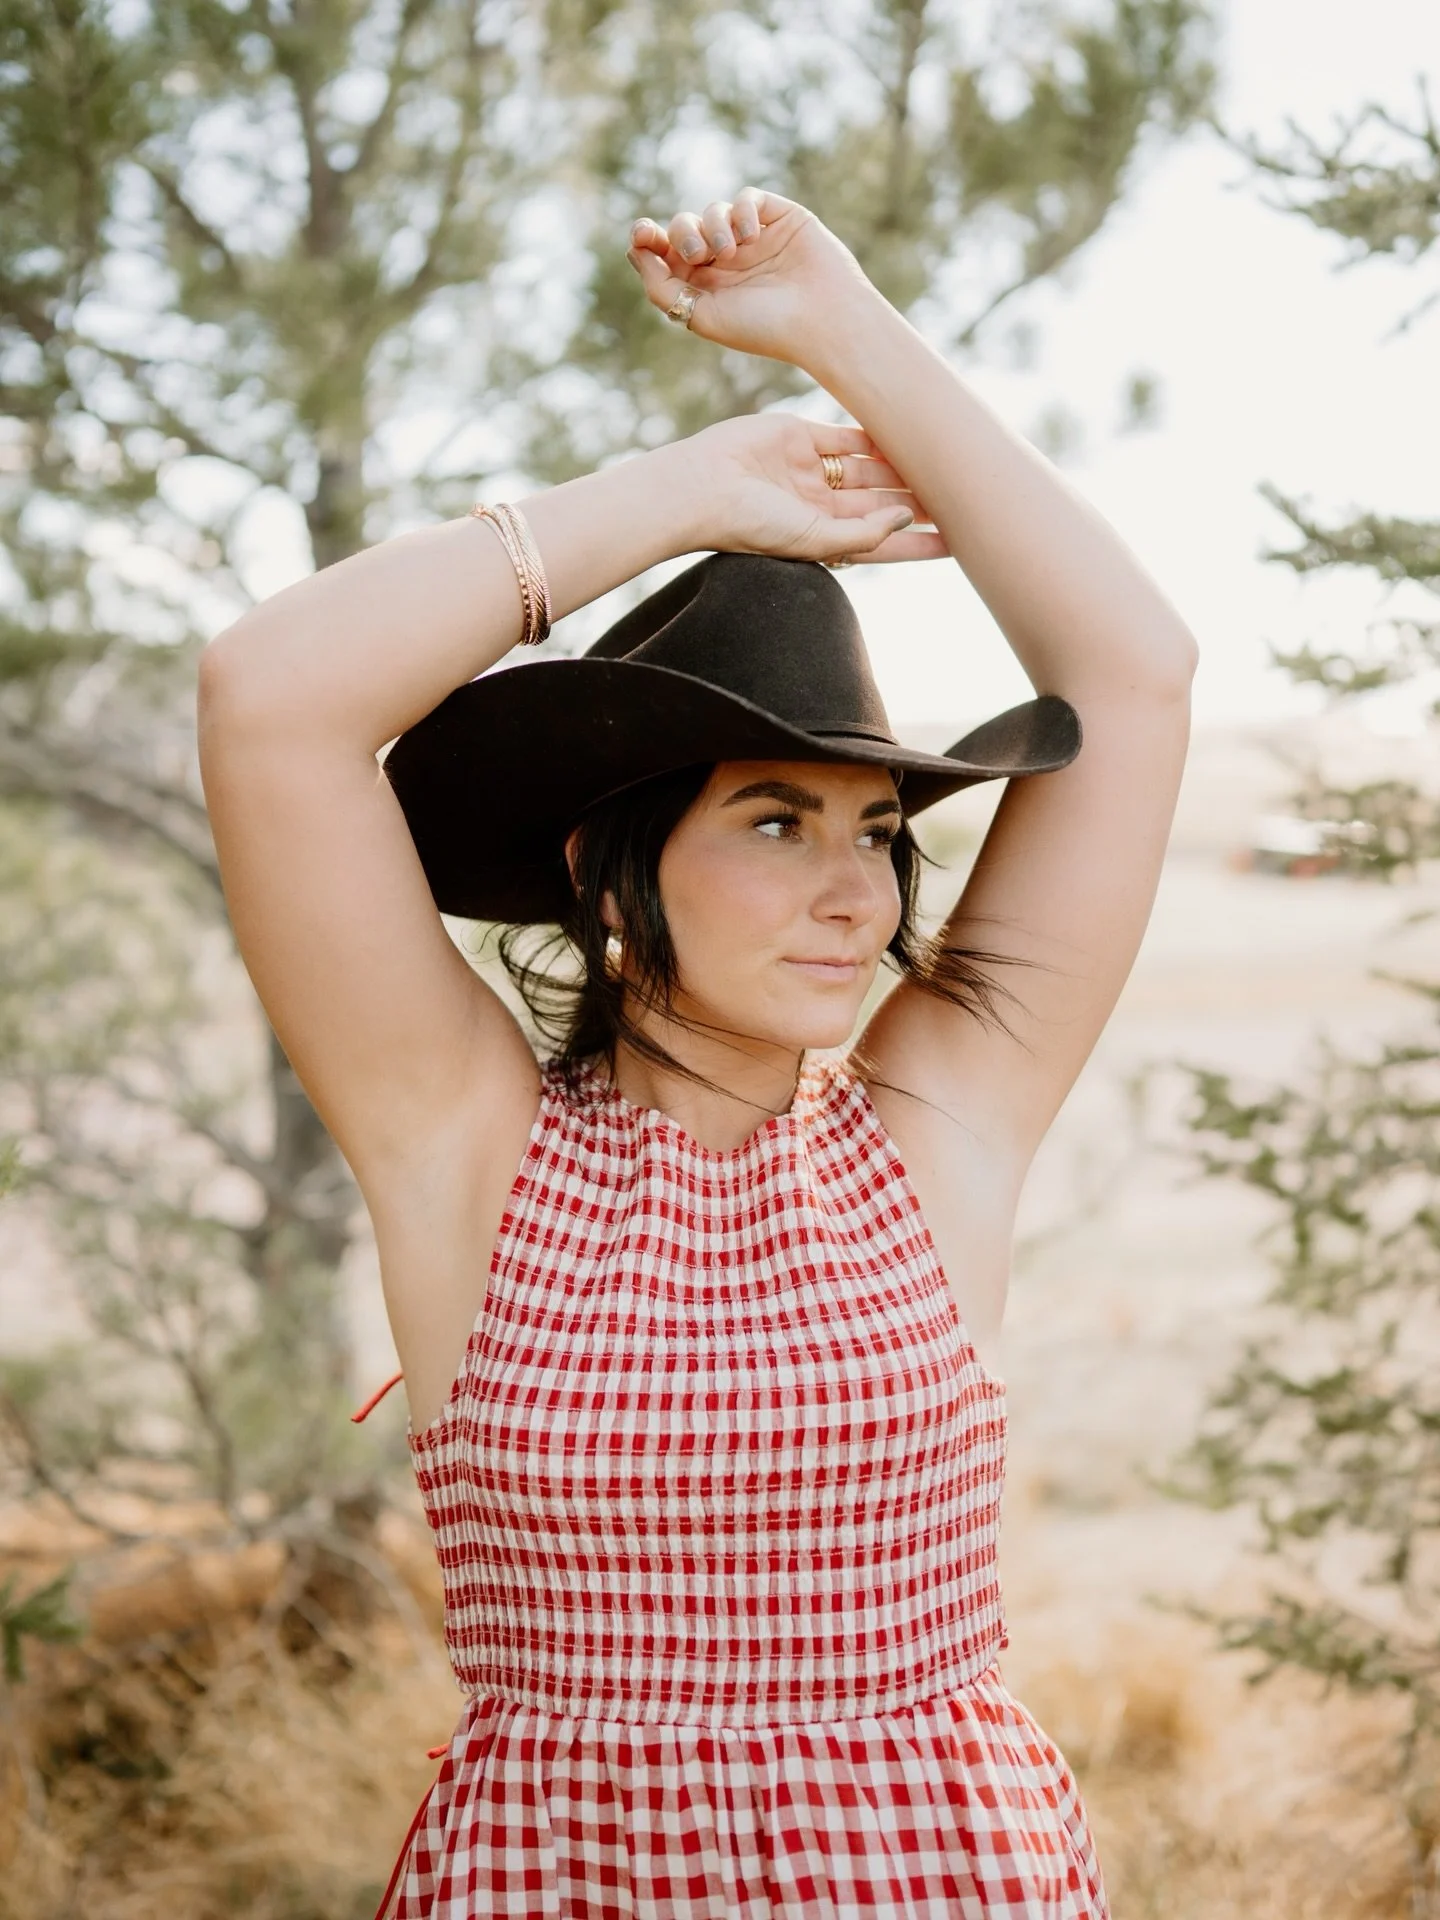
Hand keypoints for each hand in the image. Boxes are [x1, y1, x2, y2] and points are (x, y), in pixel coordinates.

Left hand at [626, 187, 873, 366]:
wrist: (821, 320)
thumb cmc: (764, 327)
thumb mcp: (701, 315)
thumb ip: (662, 287)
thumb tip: (635, 251)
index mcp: (706, 286)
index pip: (667, 252)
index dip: (649, 238)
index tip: (642, 233)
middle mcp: (727, 261)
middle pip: (685, 227)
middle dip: (683, 233)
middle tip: (698, 253)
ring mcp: (753, 238)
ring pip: (713, 210)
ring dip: (713, 225)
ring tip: (730, 251)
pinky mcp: (779, 217)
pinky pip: (747, 198)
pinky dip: (741, 212)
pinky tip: (750, 237)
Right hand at [674, 412, 946, 566]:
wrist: (700, 488)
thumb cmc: (750, 527)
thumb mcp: (813, 539)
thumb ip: (863, 533)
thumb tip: (906, 519)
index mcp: (824, 539)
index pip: (884, 542)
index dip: (921, 542)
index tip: (961, 542)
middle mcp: (821, 506)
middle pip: (883, 502)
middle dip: (920, 499)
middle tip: (966, 491)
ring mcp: (811, 471)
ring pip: (871, 467)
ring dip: (904, 465)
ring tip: (947, 459)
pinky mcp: (800, 438)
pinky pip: (846, 434)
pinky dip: (876, 432)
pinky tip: (910, 428)